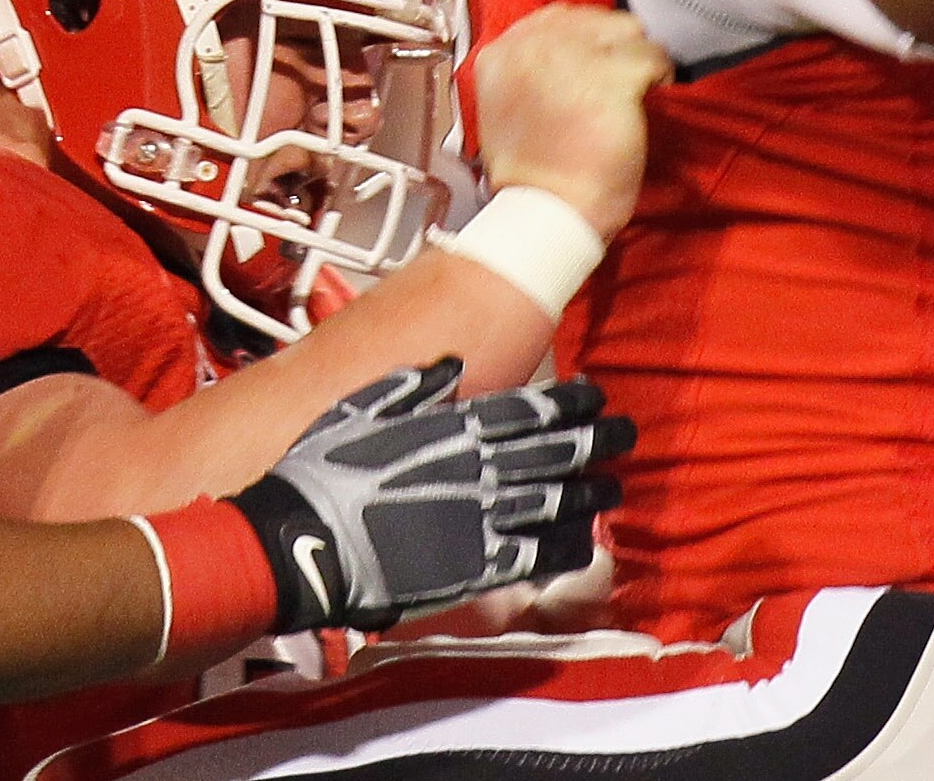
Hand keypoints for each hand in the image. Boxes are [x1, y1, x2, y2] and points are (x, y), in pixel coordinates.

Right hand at [227, 357, 629, 631]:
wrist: (306, 541)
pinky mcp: (476, 566)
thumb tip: (449, 366)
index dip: (571, 401)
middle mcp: (479, 469)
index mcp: (453, 426)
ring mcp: (483, 519)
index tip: (595, 395)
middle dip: (599, 441)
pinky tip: (584, 544)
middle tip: (626, 433)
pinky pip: (538, 555)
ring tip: (612, 487)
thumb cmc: (322, 472)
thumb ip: (409, 386)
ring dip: (591, 494)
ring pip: (558, 503)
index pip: (532, 409)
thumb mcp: (359, 408)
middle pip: (559, 452)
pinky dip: (567, 547)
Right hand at [474, 4, 667, 239]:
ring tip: (638, 84)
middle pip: (593, 18)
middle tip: (621, 77)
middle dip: (611, 44)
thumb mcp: (509, 105)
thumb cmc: (533, 170)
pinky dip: (660, 72)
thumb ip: (531, 69)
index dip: (585, 38)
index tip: (597, 62)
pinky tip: (654, 91)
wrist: (549, 209)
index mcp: (501, 53)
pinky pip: (652, 55)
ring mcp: (571, 58)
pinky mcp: (611, 76)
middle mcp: (532, 46)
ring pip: (626, 31)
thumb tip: (576, 50)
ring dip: (636, 56)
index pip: (555, 17)